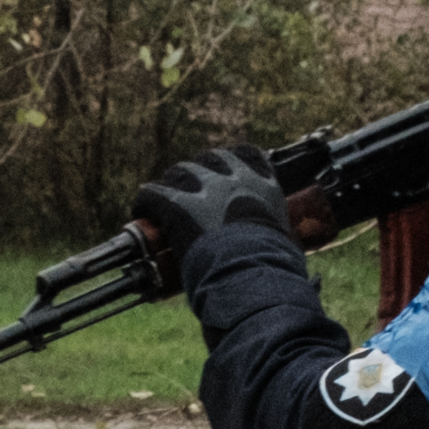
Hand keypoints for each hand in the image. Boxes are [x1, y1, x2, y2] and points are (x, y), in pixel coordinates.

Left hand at [131, 145, 291, 280]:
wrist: (252, 273)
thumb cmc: (274, 269)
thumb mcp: (286, 245)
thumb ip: (280, 240)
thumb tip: (285, 258)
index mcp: (264, 186)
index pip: (248, 155)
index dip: (232, 161)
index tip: (226, 172)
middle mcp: (234, 179)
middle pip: (209, 159)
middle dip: (199, 172)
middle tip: (191, 191)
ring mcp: (204, 188)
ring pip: (180, 172)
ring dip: (173, 184)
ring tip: (164, 202)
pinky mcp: (177, 204)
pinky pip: (153, 193)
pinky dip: (146, 201)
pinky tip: (142, 210)